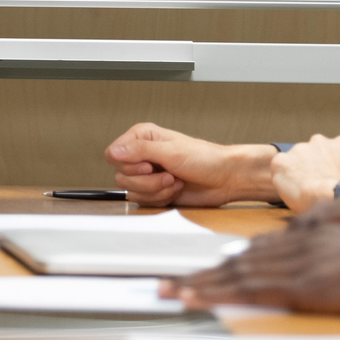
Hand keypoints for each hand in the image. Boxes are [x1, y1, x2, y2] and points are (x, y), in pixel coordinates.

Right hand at [103, 122, 272, 206]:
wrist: (225, 178)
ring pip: (132, 191)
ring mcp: (148, 175)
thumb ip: (139, 151)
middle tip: (168, 174)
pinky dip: (161, 199)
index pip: (113, 154)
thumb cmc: (205, 159)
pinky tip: (176, 190)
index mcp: (142, 138)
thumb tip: (113, 152)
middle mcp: (141, 155)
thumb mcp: (171, 152)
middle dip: (147, 181)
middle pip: (121, 177)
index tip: (149, 165)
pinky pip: (144, 202)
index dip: (128, 165)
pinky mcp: (154, 191)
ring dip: (156, 190)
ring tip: (174, 181)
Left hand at [162, 224, 339, 319]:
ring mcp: (302, 264)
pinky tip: (196, 299)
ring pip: (238, 274)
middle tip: (170, 281)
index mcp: (317, 230)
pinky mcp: (307, 287)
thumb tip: (303, 226)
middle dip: (204, 273)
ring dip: (200, 284)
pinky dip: (219, 294)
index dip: (231, 260)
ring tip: (170, 291)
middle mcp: (302, 242)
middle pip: (241, 260)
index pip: (263, 247)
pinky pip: (253, 291)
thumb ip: (333, 219)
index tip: (209, 269)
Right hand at [269, 133, 339, 210]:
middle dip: (312, 164)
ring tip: (335, 176)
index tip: (306, 183)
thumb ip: (285, 177)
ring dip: (327, 157)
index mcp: (281, 160)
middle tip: (321, 180)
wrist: (334, 196)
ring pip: (323, 147)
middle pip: (305, 154)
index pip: (287, 164)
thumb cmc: (311, 201)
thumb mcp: (285, 193)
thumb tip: (293, 174)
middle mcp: (298, 147)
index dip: (298, 174)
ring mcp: (320, 142)